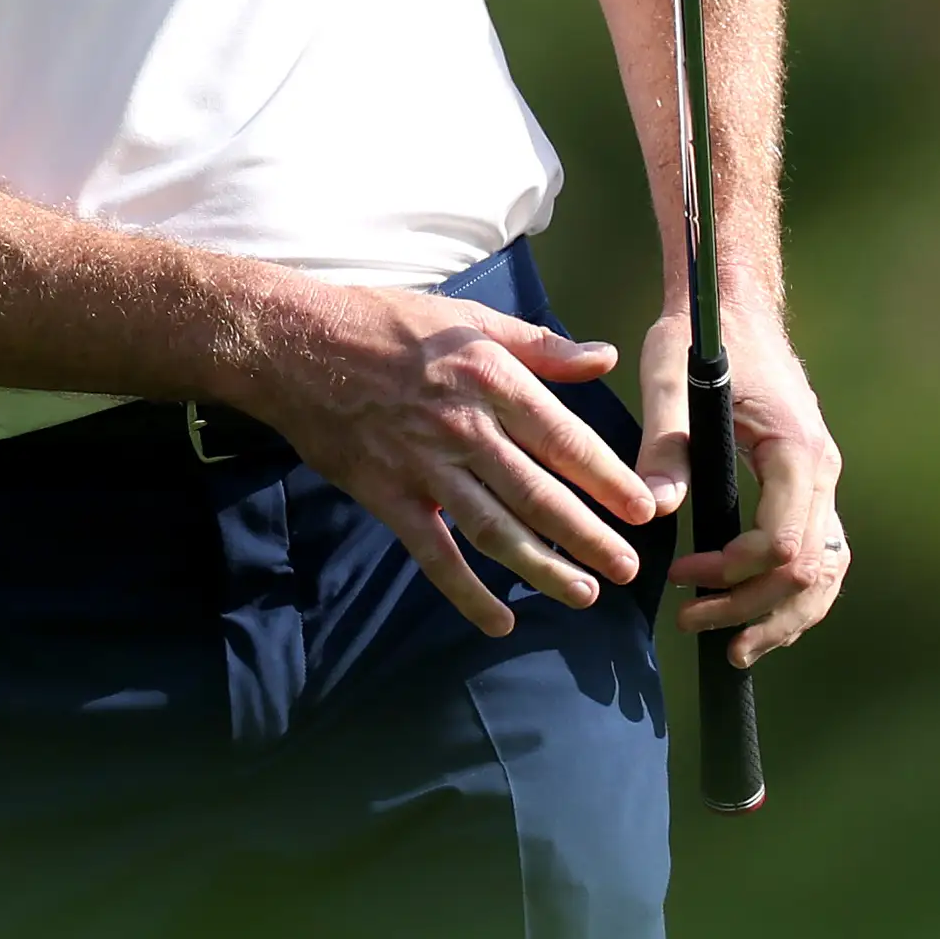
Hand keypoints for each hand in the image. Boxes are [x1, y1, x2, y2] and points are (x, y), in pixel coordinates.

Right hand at [246, 283, 660, 639]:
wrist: (296, 345)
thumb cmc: (384, 324)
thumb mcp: (467, 319)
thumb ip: (539, 345)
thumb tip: (603, 357)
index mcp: (490, 378)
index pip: (563, 438)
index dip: (607, 478)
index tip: (643, 509)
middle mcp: (464, 426)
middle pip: (538, 492)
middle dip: (588, 535)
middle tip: (626, 569)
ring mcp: (424, 466)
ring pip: (495, 529)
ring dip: (542, 567)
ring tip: (583, 594)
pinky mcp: (388, 495)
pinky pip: (435, 554)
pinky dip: (467, 592)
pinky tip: (499, 620)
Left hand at [641, 308, 847, 665]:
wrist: (734, 309)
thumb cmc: (700, 337)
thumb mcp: (667, 378)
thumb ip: (663, 445)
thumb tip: (654, 511)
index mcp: (795, 449)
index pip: (784, 542)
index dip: (734, 572)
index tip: (683, 573)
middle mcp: (822, 471)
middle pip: (809, 569)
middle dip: (752, 607)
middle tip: (691, 621)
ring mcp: (823, 482)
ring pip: (825, 572)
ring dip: (781, 616)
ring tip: (731, 650)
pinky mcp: (810, 488)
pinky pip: (821, 557)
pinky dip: (794, 597)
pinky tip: (754, 618)